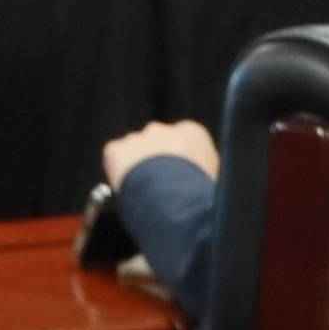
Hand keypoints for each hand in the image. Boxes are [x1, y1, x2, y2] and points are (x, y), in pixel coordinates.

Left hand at [101, 119, 216, 187]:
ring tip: (143, 190)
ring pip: (133, 150)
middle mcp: (163, 129)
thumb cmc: (199, 194)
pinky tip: (129, 186)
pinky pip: (114, 157)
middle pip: (155, 141)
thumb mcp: (214, 177)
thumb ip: (200, 168)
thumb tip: (197, 180)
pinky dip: (117, 170)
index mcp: (192, 132)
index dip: (178, 161)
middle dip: (154, 159)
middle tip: (156, 184)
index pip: (182, 141)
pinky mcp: (116, 149)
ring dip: (135, 165)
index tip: (176, 176)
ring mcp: (137, 137)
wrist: (174, 200)